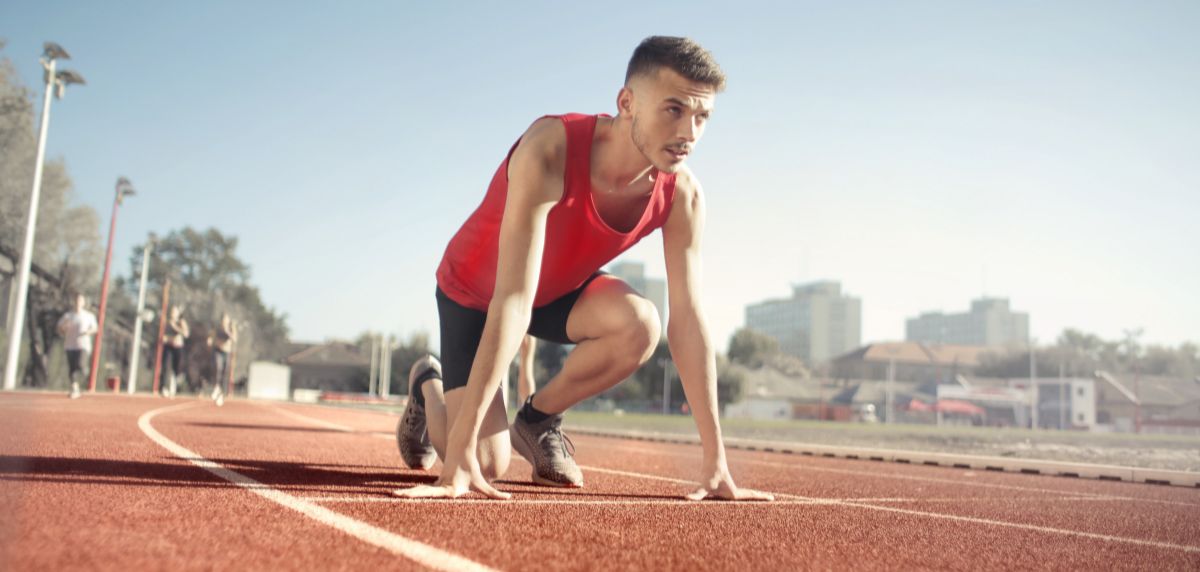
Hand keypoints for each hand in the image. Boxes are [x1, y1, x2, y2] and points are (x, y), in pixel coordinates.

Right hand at [392, 448, 509, 499]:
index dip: (427, 495)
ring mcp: (436, 485)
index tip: (418, 496)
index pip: (436, 493)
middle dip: (410, 495)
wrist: (462, 450)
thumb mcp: (482, 484)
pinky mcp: (435, 484)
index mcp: (449, 488)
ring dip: (407, 494)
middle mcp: (440, 487)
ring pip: (420, 491)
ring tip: (392, 496)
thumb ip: (495, 493)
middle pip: (423, 492)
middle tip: (395, 496)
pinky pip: (422, 491)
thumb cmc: (472, 469)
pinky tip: (400, 496)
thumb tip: (509, 498)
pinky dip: (412, 494)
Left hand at [685, 464, 773, 501]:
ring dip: (754, 496)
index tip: (773, 498)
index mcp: (733, 494)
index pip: (750, 497)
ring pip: (746, 494)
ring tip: (761, 499)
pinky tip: (742, 498)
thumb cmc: (708, 474)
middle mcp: (734, 491)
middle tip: (772, 499)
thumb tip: (687, 499)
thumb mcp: (702, 487)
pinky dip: (746, 495)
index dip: (761, 498)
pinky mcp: (725, 485)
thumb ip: (696, 495)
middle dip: (760, 499)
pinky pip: (739, 492)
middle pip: (750, 496)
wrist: (711, 458)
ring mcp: (731, 488)